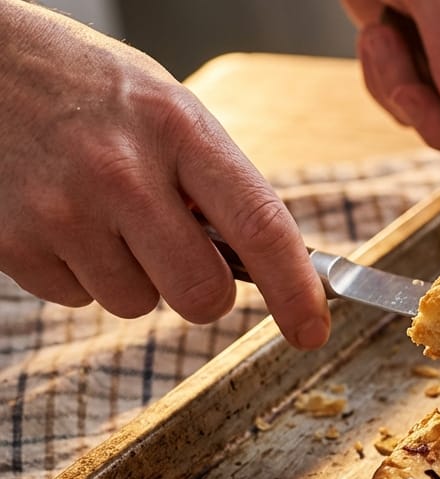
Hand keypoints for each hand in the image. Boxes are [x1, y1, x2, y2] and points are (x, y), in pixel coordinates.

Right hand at [0, 1, 330, 348]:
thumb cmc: (89, 89)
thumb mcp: (167, 109)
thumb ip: (216, 181)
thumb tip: (264, 263)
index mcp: (178, 129)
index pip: (261, 227)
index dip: (295, 291)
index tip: (311, 330)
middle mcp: (122, 172)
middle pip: (200, 293)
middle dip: (202, 291)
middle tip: (181, 254)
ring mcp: (63, 210)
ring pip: (135, 303)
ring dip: (132, 275)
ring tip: (102, 212)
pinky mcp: (13, 241)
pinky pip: (76, 298)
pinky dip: (77, 270)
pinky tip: (61, 216)